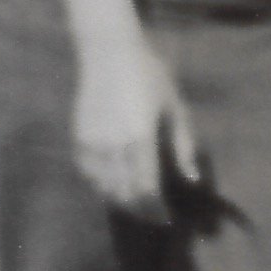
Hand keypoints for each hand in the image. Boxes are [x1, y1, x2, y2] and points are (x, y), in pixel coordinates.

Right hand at [73, 31, 200, 221]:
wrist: (108, 52)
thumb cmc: (149, 75)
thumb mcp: (175, 107)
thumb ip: (184, 146)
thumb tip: (192, 180)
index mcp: (141, 139)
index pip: (146, 189)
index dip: (155, 210)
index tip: (167, 218)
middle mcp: (114, 147)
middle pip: (125, 194)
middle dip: (141, 210)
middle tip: (154, 215)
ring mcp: (92, 144)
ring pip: (105, 188)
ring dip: (122, 200)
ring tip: (137, 202)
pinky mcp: (79, 139)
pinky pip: (89, 175)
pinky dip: (102, 185)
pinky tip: (115, 184)